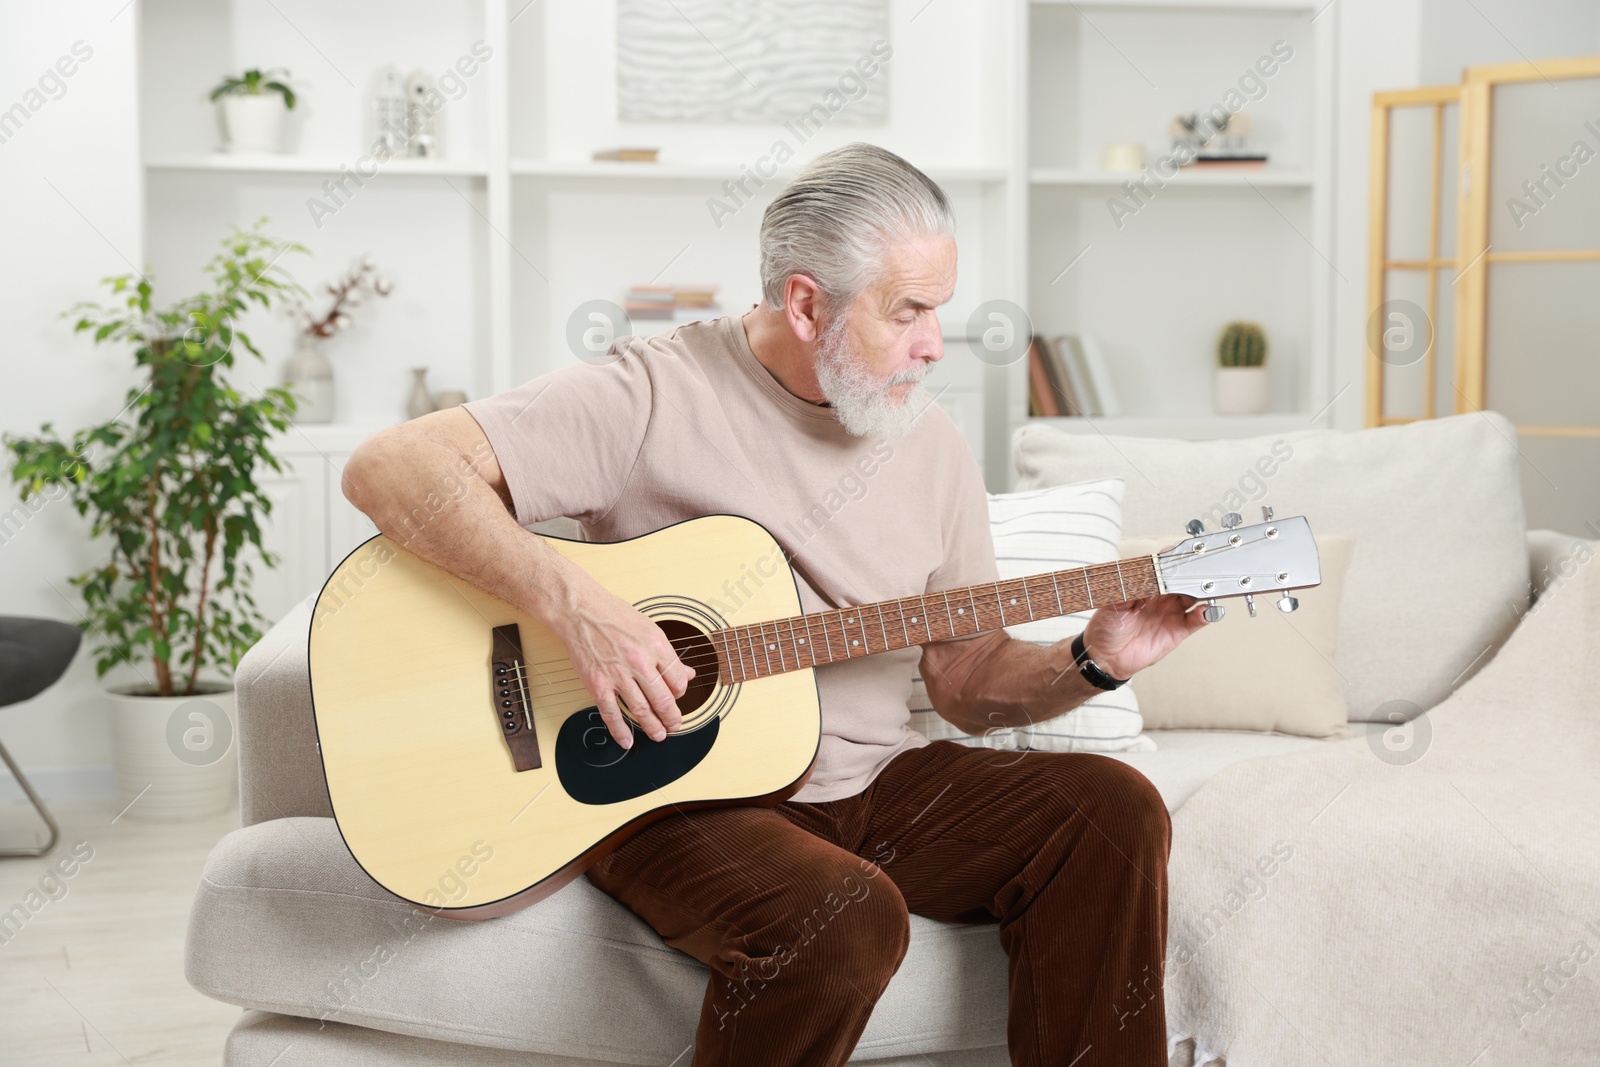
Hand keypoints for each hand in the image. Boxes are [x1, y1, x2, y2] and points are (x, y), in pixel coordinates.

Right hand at [557, 572, 694, 748]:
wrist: (582, 611)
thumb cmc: (614, 616)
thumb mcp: (649, 629)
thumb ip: (668, 654)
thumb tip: (686, 673)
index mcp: (656, 646)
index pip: (678, 680)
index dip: (681, 693)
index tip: (678, 697)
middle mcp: (640, 662)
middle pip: (663, 699)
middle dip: (672, 717)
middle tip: (674, 724)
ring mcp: (618, 675)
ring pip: (641, 710)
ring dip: (652, 726)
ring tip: (659, 734)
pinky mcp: (598, 684)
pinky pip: (612, 714)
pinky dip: (620, 730)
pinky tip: (627, 740)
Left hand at [1080, 571, 1208, 680]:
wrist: (1105, 657)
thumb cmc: (1105, 627)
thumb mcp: (1111, 604)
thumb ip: (1127, 589)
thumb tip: (1139, 576)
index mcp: (1145, 587)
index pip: (1162, 570)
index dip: (1171, 562)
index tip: (1179, 554)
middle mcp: (1161, 599)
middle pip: (1182, 581)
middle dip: (1191, 574)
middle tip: (1197, 569)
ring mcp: (1171, 614)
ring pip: (1193, 598)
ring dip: (1201, 591)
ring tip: (1205, 587)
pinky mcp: (1177, 631)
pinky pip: (1196, 621)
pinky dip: (1204, 614)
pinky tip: (1204, 610)